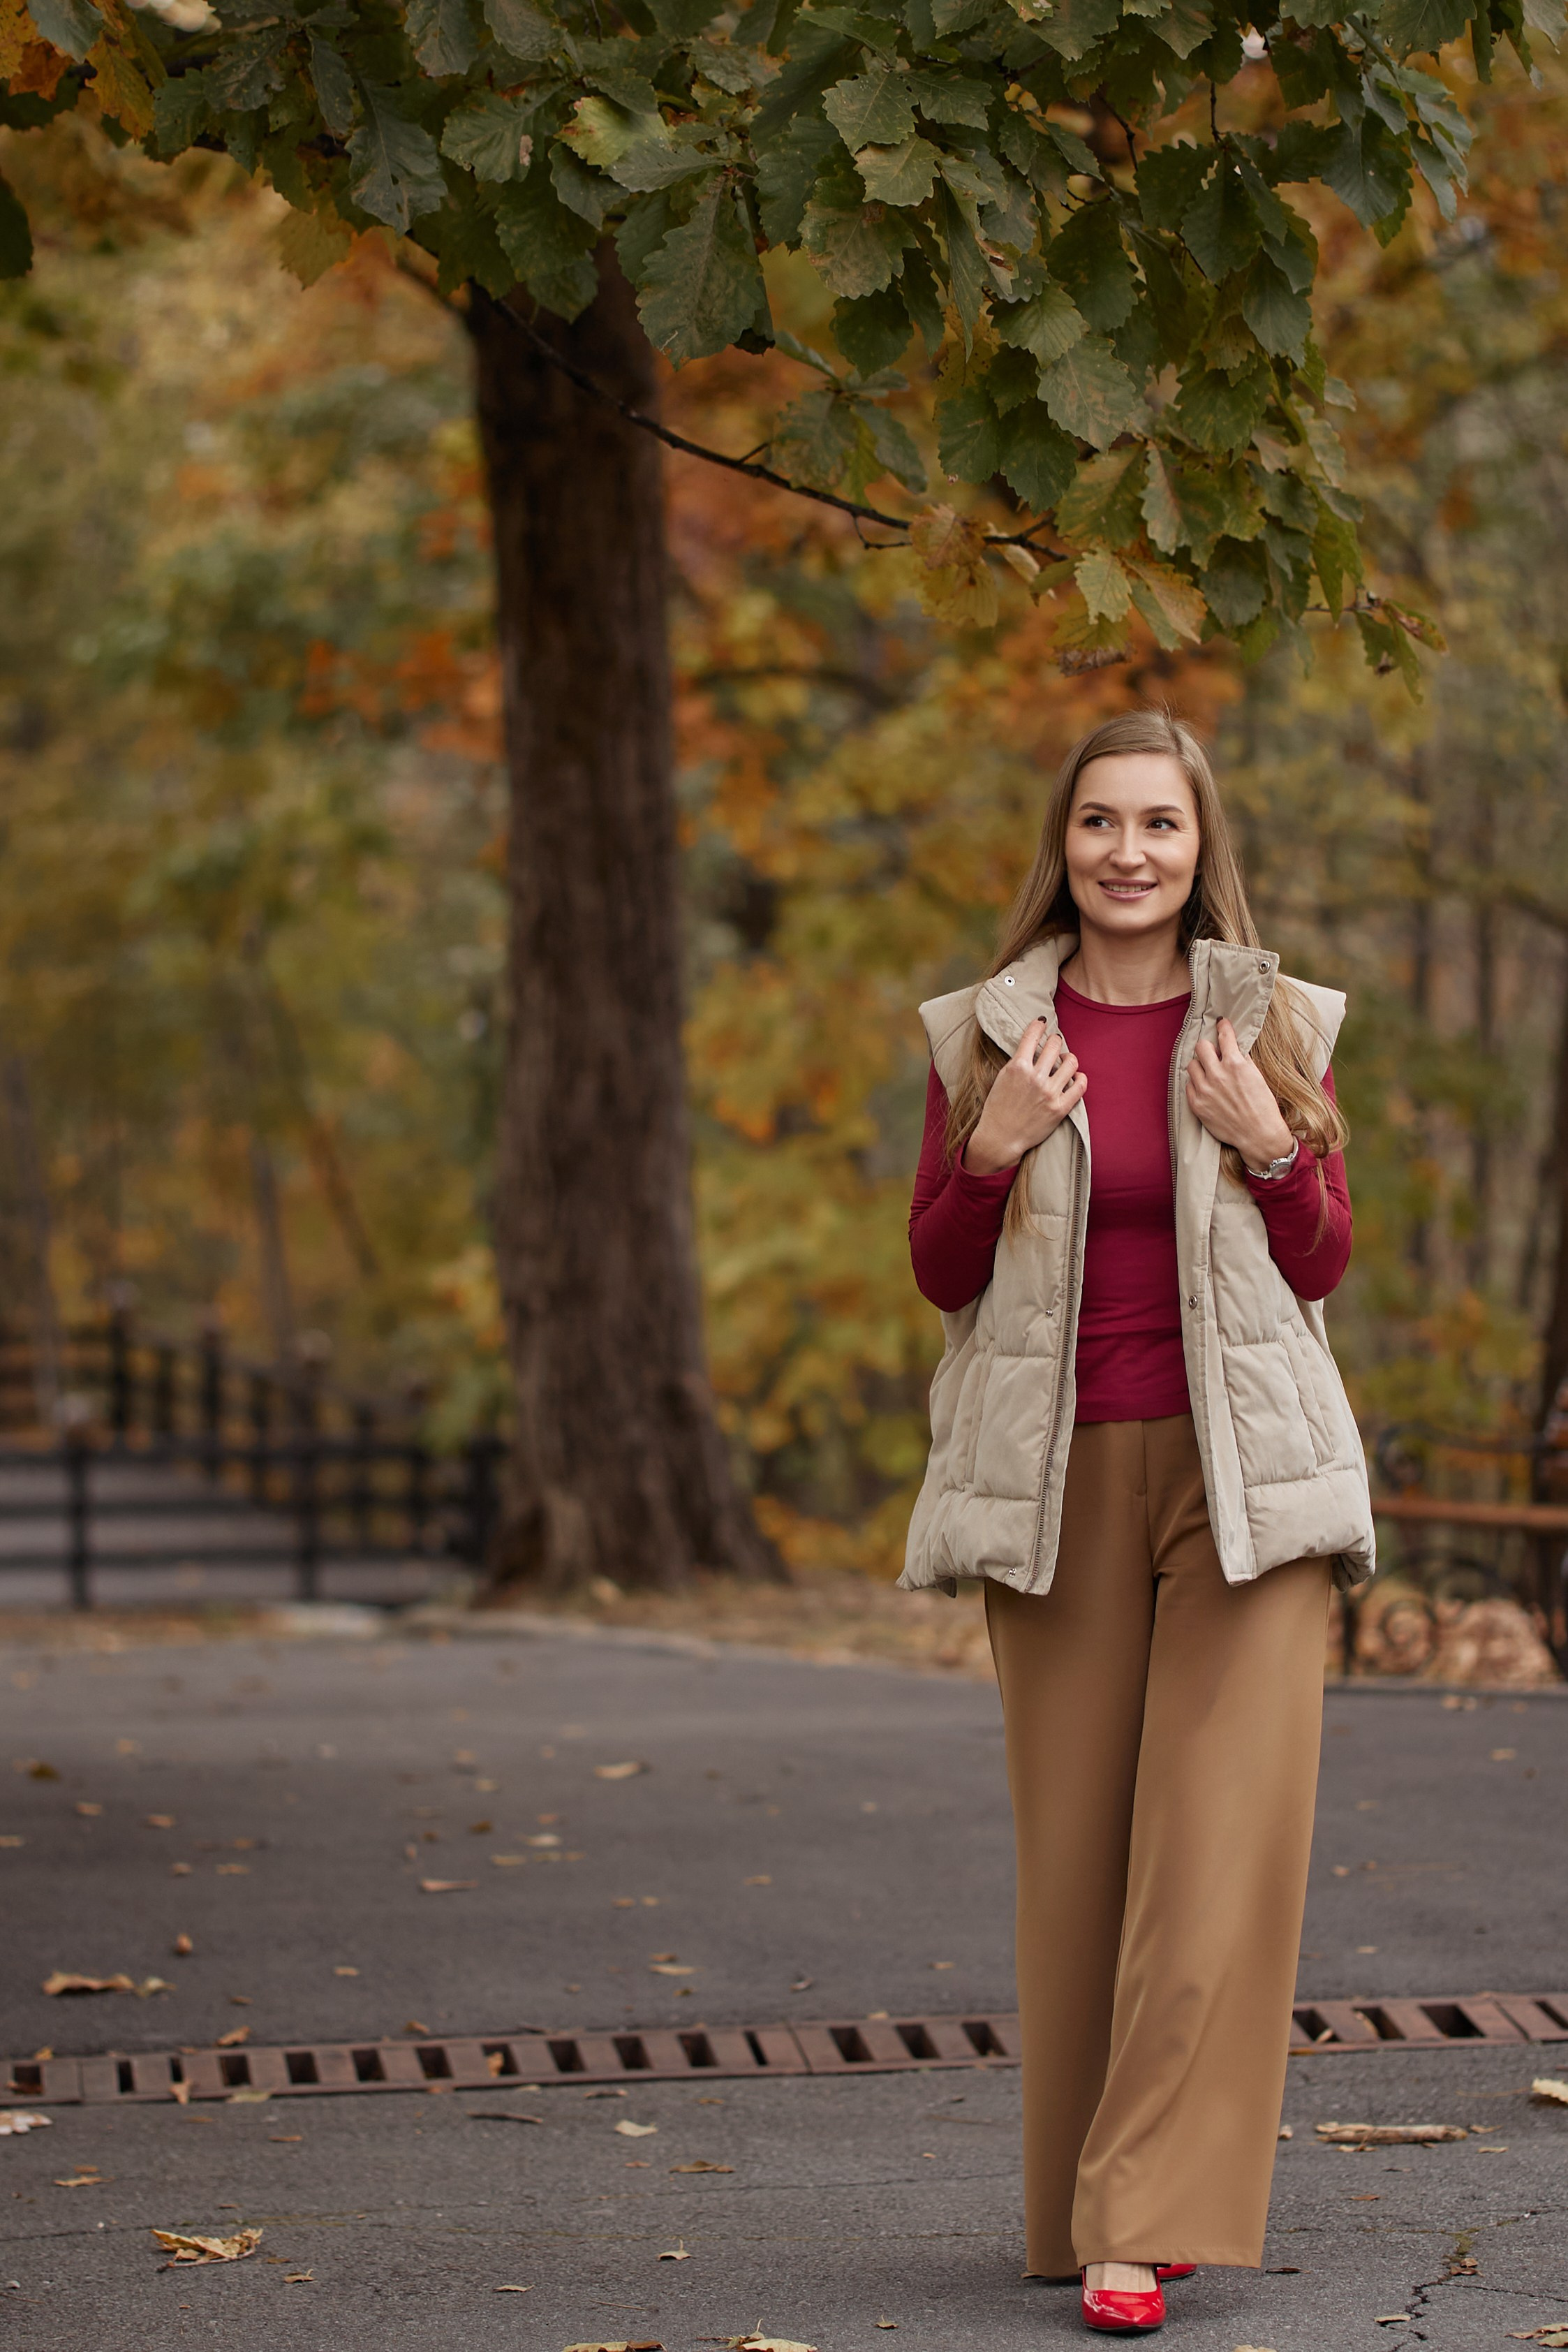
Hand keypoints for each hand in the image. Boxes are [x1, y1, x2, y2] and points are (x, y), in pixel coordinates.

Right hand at [963, 1019, 1085, 1174]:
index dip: (1039, 1025)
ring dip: (1069, 1058)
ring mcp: (1049, 1093)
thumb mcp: (1002, 1078)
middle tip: (1054, 1044)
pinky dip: (1080, 1077)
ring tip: (1065, 1060)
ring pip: (1071, 1062)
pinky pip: (1080, 1086)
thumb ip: (1018, 1062)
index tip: (1042, 1022)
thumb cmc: (997, 1109)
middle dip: (1055, 1041)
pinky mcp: (1060, 1108)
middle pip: (1054, 1045)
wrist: (1000, 1137)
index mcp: (1017, 1067)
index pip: (1032, 1036)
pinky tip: (1076, 1076)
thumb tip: (1033, 1047)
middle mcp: (1035, 1077)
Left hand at [1185, 1016, 1294, 1168]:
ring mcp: (1205, 1090)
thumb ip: (1242, 1061)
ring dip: (1200, 1066)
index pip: (1224, 1036)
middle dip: (1208, 1048)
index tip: (1221, 1022)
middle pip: (1201, 1047)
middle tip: (1213, 1053)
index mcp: (1235, 1065)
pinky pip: (1188, 1085)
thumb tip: (1233, 1049)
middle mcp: (1217, 1075)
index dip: (1223, 1026)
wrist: (1258, 1134)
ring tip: (1209, 1073)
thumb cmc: (1262, 1106)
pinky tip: (1206, 1088)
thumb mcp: (1257, 1077)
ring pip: (1192, 1065)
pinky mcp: (1197, 1104)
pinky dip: (1196, 1084)